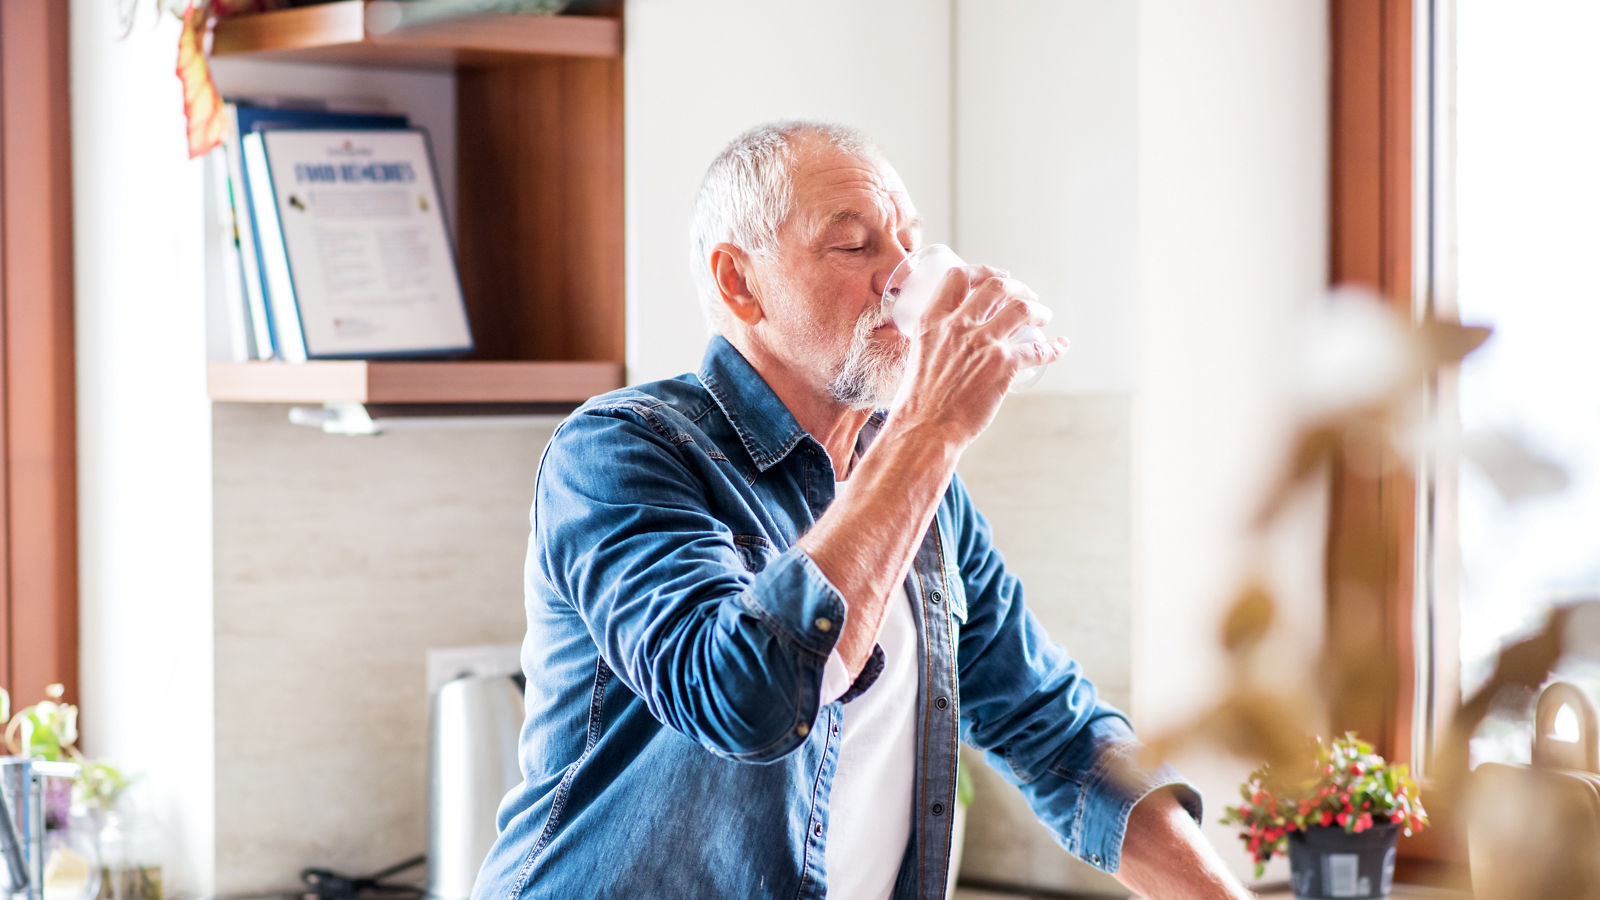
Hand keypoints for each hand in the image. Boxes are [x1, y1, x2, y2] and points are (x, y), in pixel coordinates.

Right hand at [889, 265, 1066, 444]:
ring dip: (1038, 309)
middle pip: (996, 288)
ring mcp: (982, 344)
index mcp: (933, 322)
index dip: (983, 271)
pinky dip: (1054, 347)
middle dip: (1018, 288)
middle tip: (1028, 297)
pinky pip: (1038, 348)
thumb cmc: (918, 402)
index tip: (998, 277)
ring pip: (1021, 309)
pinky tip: (1060, 346)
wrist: (925, 429)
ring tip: (1044, 316)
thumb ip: (936, 343)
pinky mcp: (1003, 366)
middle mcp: (958, 326)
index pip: (958, 278)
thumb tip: (953, 342)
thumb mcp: (919, 357)